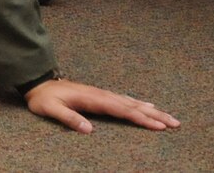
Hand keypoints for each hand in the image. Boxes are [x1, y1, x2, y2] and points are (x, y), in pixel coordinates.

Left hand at [25, 79, 178, 133]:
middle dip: (155, 115)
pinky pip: (125, 100)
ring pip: (131, 102)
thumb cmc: (44, 99)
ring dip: (151, 110)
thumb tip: (89, 130)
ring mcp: (102, 94)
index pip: (122, 110)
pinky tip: (148, 106)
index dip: (140, 118)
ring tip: (169, 117)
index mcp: (93, 99)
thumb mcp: (51, 110)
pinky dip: (139, 104)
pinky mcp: (100, 95)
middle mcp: (101, 95)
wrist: (38, 83)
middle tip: (175, 123)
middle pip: (133, 106)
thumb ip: (69, 119)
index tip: (158, 126)